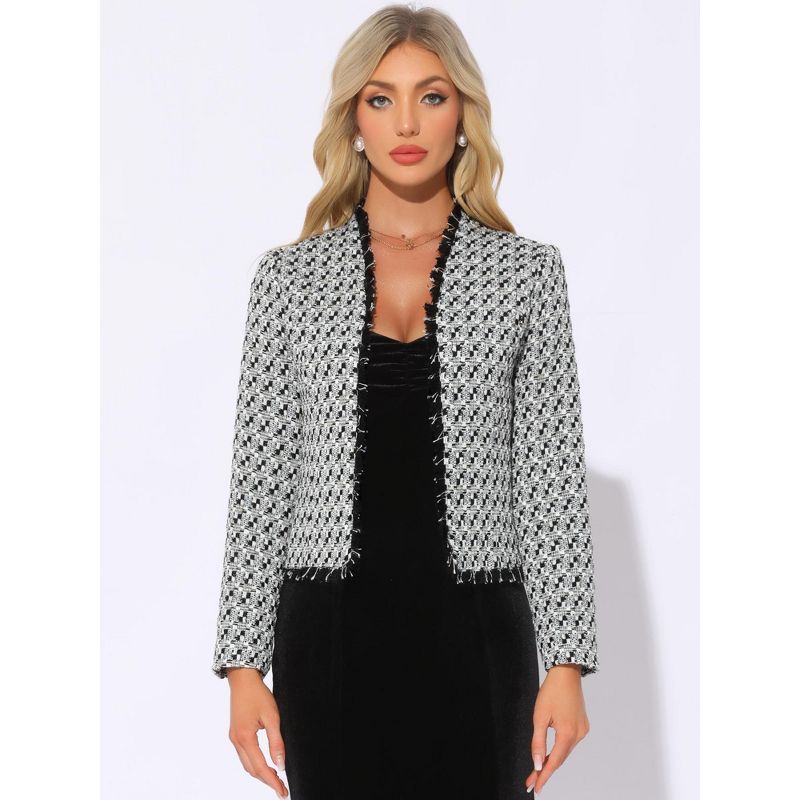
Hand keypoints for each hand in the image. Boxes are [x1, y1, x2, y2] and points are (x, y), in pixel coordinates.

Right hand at [226, 667, 288, 797]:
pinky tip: (265, 763)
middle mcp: (236, 741)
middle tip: (282, 789)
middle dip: (267, 781)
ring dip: (260, 773)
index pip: (260, 768)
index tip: (283, 792)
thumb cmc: (258, 695)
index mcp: (245, 738)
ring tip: (276, 778)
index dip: (272, 782)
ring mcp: (233, 738)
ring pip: (246, 764)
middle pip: (251, 770)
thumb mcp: (272, 717)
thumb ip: (276, 742)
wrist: (243, 679)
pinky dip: (254, 763)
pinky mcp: (235, 734)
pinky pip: (244, 756)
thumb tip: (281, 765)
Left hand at [525, 664, 589, 793]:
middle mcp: (578, 735)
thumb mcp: (539, 717)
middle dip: (545, 770)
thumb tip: (538, 764)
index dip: (543, 776)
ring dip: (553, 760)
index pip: (554, 762)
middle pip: (560, 758)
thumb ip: (538, 742)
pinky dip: (560, 749)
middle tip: (532, 780)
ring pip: (565, 751)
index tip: (535, 787)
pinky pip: (570, 742)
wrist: (566, 673)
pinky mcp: (583, 725)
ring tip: (538, 770)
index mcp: (568, 734)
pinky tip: (552, 753)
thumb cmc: (551, 692)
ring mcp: (582, 730)